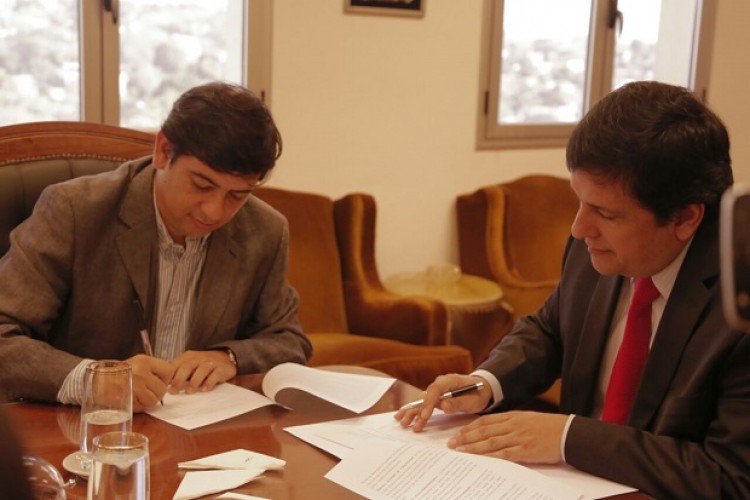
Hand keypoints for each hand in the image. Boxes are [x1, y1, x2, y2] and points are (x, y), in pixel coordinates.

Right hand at [126, 354, 174, 411]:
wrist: (97, 381)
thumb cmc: (121, 374)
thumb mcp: (138, 364)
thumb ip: (154, 371)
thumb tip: (171, 383)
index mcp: (144, 361)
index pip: (169, 371)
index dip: (166, 379)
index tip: (157, 381)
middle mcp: (140, 372)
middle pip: (162, 389)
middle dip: (156, 393)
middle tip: (145, 391)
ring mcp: (133, 386)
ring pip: (153, 400)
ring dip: (147, 402)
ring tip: (137, 395)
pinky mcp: (127, 400)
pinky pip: (142, 408)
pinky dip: (138, 407)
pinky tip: (130, 400)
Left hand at [168, 350, 236, 394]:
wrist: (225, 357)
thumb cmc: (202, 365)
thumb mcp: (189, 365)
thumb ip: (178, 372)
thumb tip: (162, 386)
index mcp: (188, 357)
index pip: (176, 364)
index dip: (168, 376)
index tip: (162, 387)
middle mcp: (199, 358)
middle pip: (188, 366)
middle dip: (179, 379)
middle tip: (174, 392)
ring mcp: (211, 363)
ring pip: (202, 369)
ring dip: (194, 381)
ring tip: (189, 392)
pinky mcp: (222, 369)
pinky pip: (216, 374)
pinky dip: (209, 382)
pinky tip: (204, 390)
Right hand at [394, 374, 491, 431]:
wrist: (483, 388)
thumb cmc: (479, 394)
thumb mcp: (473, 400)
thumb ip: (458, 402)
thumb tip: (444, 406)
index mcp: (449, 380)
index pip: (435, 390)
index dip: (428, 403)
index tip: (424, 416)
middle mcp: (440, 383)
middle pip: (424, 395)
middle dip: (415, 410)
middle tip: (407, 422)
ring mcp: (437, 390)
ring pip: (421, 400)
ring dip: (412, 411)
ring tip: (402, 422)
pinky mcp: (436, 397)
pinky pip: (423, 403)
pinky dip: (414, 410)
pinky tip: (403, 416)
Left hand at [447, 411, 567, 464]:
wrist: (566, 433)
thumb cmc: (548, 427)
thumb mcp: (526, 419)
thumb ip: (510, 423)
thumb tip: (493, 430)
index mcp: (512, 416)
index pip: (484, 422)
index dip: (469, 428)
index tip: (457, 434)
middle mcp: (512, 425)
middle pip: (483, 431)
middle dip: (465, 438)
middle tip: (451, 444)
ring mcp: (518, 437)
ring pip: (490, 442)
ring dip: (473, 447)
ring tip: (460, 452)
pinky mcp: (525, 450)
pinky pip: (503, 454)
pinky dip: (489, 456)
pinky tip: (480, 459)